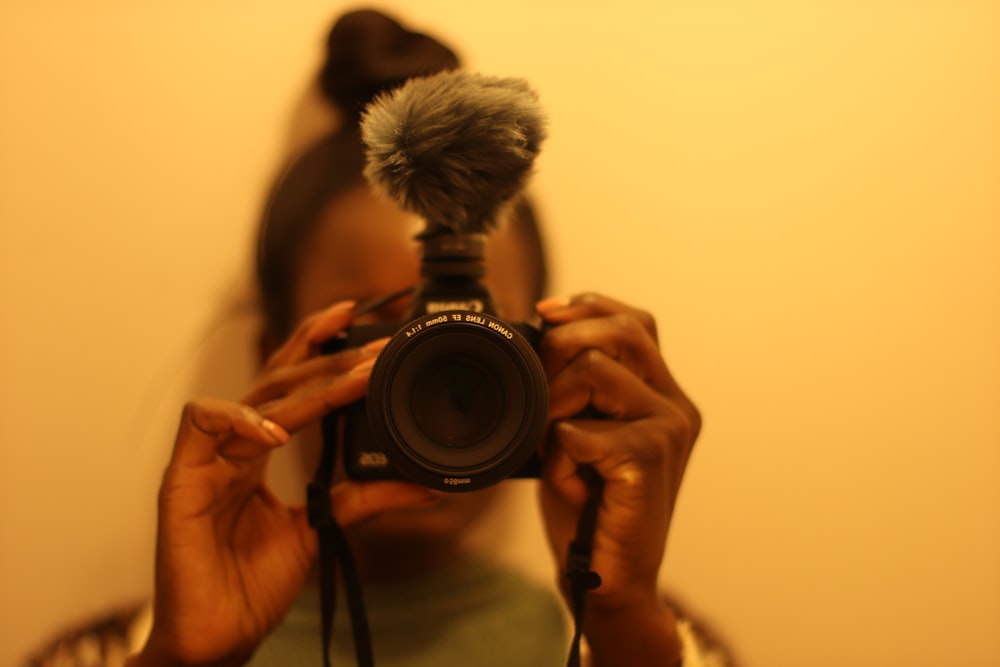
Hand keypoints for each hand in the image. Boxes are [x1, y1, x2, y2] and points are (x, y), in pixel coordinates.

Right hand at [134, 302, 435, 665]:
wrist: (219, 637)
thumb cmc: (255, 584)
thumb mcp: (321, 528)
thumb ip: (364, 498)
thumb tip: (426, 483)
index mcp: (259, 449)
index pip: (288, 382)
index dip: (316, 345)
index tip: (357, 317)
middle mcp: (233, 445)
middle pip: (276, 376)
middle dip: (328, 355)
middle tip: (375, 345)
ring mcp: (206, 458)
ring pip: (254, 394)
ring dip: (307, 384)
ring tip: (355, 379)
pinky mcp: (181, 477)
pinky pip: (202, 421)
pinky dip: (241, 420)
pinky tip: (278, 433)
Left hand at [536, 293, 700, 665]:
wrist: (608, 579)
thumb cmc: (589, 506)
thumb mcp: (581, 432)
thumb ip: (577, 388)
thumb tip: (541, 338)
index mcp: (664, 395)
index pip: (636, 321)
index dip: (589, 306)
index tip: (545, 313)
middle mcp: (676, 406)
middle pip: (620, 331)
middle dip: (564, 345)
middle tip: (540, 391)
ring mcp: (668, 431)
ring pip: (594, 371)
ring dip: (554, 408)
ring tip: (556, 452)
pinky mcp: (648, 459)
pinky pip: (578, 430)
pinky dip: (558, 457)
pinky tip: (570, 485)